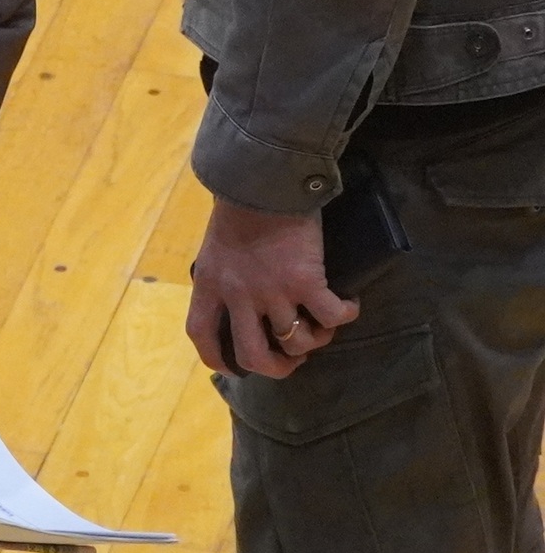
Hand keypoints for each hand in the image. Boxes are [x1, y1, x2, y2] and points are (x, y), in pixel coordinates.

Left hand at [186, 198, 356, 377]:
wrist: (263, 184)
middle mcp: (238, 297)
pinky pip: (331, 315)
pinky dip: (344, 315)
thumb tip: (241, 295)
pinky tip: (349, 305)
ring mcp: (272, 292)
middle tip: (293, 360)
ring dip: (316, 340)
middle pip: (254, 355)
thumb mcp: (217, 248)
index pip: (203, 336)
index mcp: (209, 287)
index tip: (234, 368)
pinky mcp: (306, 282)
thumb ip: (225, 276)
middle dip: (277, 368)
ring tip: (324, 326)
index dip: (218, 359)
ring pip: (298, 340)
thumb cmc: (240, 208)